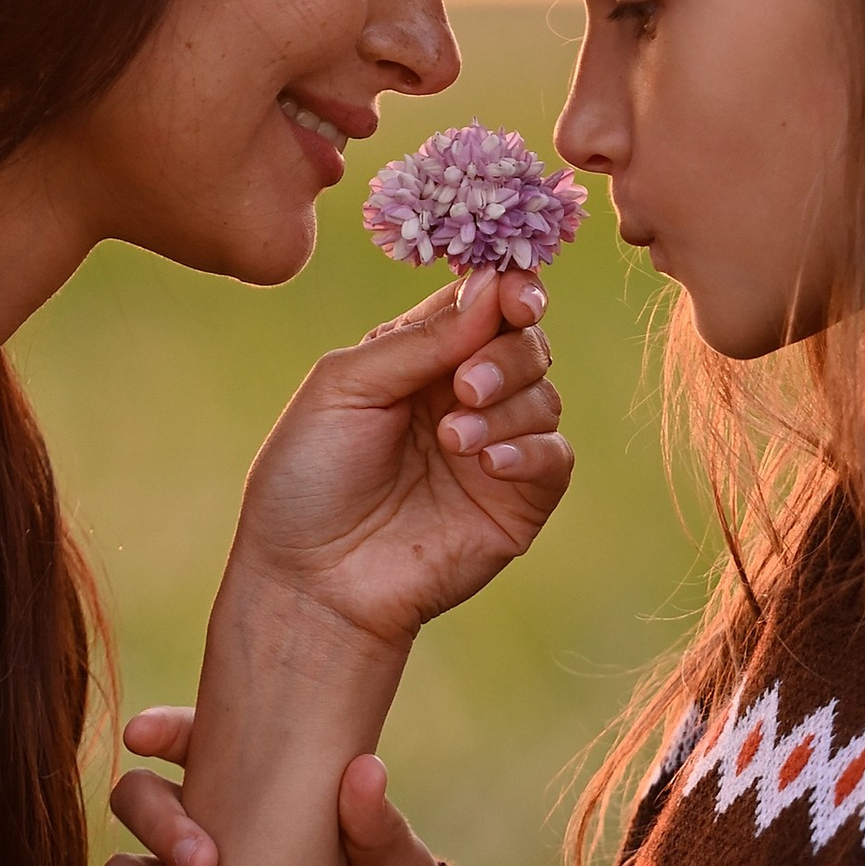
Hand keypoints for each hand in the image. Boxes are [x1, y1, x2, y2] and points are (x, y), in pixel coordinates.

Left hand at [225, 268, 570, 653]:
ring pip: (546, 394)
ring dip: (507, 407)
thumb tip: (493, 285)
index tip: (514, 294)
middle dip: (506, 353)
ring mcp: (495, 448)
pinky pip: (556, 457)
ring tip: (453, 441)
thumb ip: (420, 339)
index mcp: (420, 357)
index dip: (507, 291)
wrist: (312, 580)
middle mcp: (464, 395)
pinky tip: (487, 464)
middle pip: (526, 342)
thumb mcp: (346, 386)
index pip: (483, 303)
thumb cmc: (309, 478)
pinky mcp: (518, 501)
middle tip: (465, 386)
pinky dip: (530, 450)